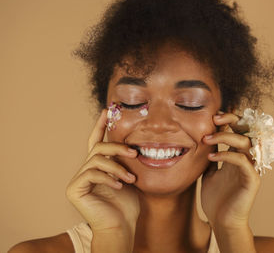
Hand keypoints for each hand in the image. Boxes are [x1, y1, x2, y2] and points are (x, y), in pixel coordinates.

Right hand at [66, 109, 139, 233]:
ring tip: (131, 178)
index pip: (97, 141)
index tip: (108, 110)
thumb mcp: (130, 175)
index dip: (101, 125)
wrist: (121, 225)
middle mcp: (86, 169)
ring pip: (97, 159)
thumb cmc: (127, 203)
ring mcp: (78, 179)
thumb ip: (125, 160)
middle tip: (134, 153)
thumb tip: (132, 142)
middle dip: (118, 147)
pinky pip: (91, 173)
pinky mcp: (74, 189)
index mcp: (99, 165)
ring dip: (117, 167)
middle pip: (98, 147)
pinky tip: (119, 186)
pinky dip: (108, 178)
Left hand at [201, 112, 260, 228]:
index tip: (211, 116)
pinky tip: (211, 156)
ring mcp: (250, 168)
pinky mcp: (252, 179)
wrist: (221, 222)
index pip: (237, 131)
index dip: (228, 120)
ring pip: (245, 142)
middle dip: (231, 120)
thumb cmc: (216, 200)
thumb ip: (209, 158)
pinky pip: (242, 161)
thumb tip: (200, 143)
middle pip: (246, 130)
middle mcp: (245, 159)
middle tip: (214, 118)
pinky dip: (226, 155)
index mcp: (236, 156)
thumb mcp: (208, 174)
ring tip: (207, 139)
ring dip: (226, 136)